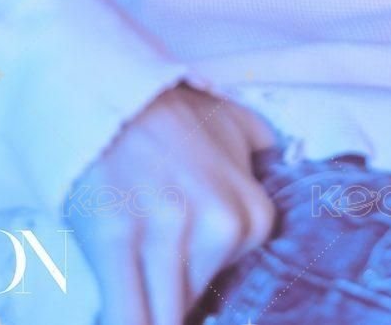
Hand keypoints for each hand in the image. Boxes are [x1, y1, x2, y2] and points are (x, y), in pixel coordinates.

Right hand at [65, 81, 277, 324]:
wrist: (109, 88)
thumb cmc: (168, 117)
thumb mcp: (237, 131)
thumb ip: (264, 165)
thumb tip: (281, 180)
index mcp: (252, 214)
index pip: (229, 293)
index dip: (195, 293)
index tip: (176, 280)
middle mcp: (220, 226)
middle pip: (193, 310)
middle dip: (170, 302)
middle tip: (154, 283)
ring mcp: (168, 232)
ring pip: (163, 319)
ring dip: (148, 312)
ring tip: (135, 286)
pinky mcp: (116, 237)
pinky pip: (127, 317)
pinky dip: (127, 321)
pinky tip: (121, 314)